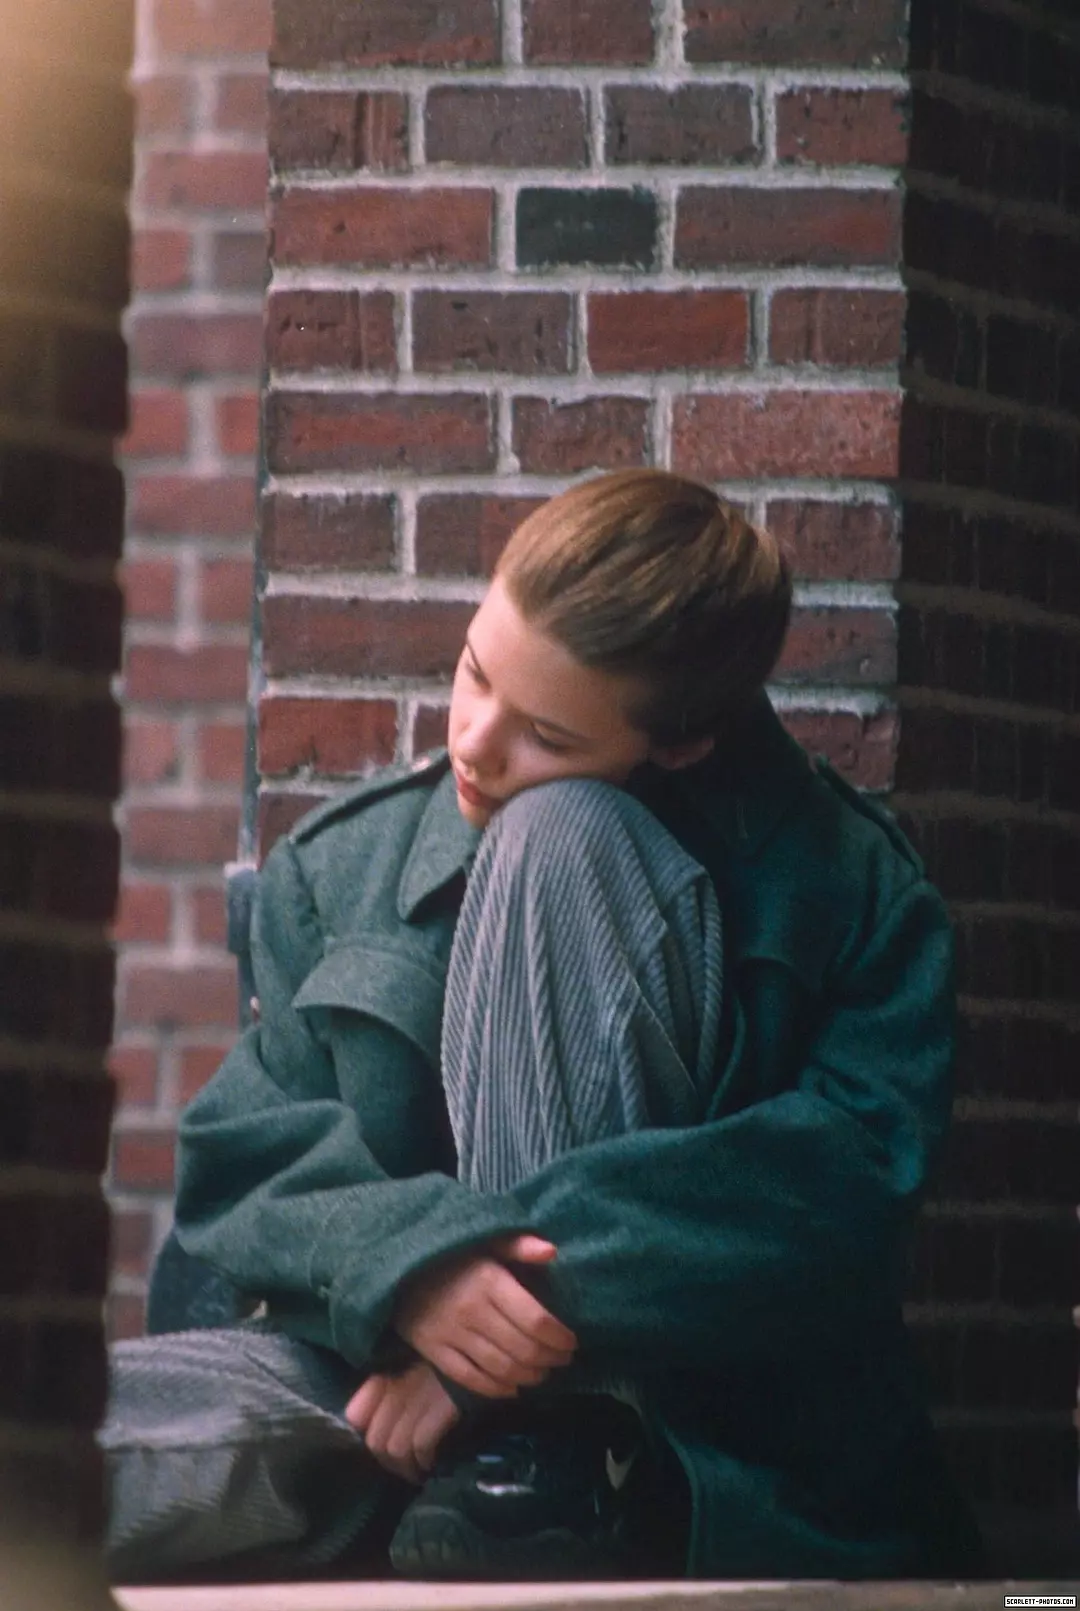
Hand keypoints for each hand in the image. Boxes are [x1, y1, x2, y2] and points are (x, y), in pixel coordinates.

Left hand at [345, 1361, 460, 1486]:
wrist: (492, 1346)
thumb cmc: (454, 1360)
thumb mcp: (419, 1367)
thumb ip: (395, 1387)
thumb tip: (372, 1421)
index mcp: (390, 1372)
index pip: (355, 1414)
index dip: (367, 1434)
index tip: (385, 1445)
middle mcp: (398, 1384)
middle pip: (376, 1439)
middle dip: (389, 1463)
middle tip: (406, 1468)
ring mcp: (419, 1396)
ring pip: (395, 1447)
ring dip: (407, 1469)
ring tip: (420, 1472)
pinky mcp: (442, 1407)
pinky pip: (421, 1445)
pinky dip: (424, 1461)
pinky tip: (433, 1463)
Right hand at [394, 1234, 577, 1398]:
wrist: (397, 1269)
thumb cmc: (450, 1255)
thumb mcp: (484, 1241)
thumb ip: (518, 1245)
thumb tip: (552, 1252)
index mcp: (489, 1280)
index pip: (536, 1320)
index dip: (559, 1337)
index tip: (571, 1343)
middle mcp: (472, 1310)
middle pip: (522, 1347)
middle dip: (549, 1359)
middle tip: (562, 1361)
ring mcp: (450, 1334)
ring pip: (500, 1366)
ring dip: (528, 1376)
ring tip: (542, 1373)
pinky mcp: (433, 1351)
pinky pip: (470, 1378)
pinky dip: (496, 1388)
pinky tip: (512, 1388)